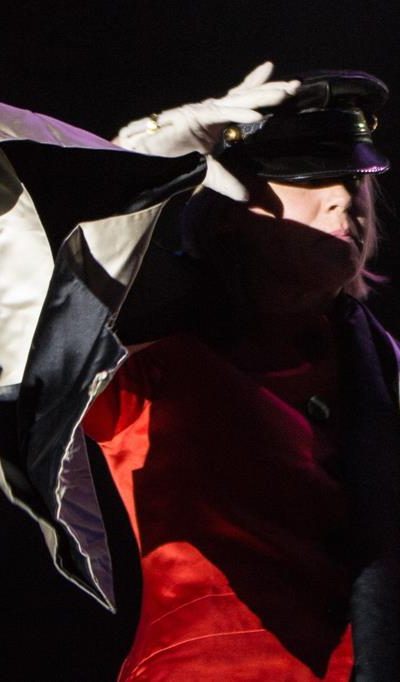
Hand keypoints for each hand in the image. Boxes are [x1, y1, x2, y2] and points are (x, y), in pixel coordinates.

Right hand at [114, 62, 299, 199]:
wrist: (148, 162)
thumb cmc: (173, 162)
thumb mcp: (209, 175)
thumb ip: (229, 183)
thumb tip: (247, 198)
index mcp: (215, 120)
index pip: (242, 100)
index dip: (259, 88)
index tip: (283, 84)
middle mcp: (211, 111)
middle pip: (246, 98)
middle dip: (271, 91)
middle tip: (295, 85)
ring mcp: (203, 111)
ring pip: (239, 101)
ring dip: (262, 97)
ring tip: (285, 94)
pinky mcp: (194, 117)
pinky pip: (222, 114)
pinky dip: (240, 114)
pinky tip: (258, 115)